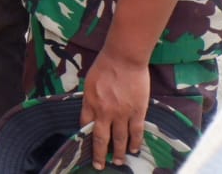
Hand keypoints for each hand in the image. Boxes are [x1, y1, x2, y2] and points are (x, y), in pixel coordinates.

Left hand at [80, 50, 148, 169]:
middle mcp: (104, 111)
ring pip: (120, 139)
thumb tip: (91, 112)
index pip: (84, 125)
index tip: (85, 144)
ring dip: (118, 152)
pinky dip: (136, 142)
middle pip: (101, 138)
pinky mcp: (137, 111)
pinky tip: (135, 150)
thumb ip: (90, 98)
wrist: (124, 57)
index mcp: (90, 102)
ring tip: (118, 162)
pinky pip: (136, 131)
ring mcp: (122, 113)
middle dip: (99, 154)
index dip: (85, 136)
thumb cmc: (105, 65)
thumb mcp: (90, 82)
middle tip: (100, 166)